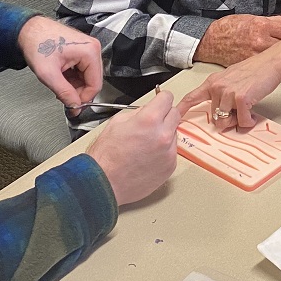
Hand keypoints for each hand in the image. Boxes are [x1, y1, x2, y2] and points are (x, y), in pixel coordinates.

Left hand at [19, 16, 103, 108]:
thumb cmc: (37, 43)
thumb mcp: (49, 73)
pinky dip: (71, 78)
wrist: (28, 30)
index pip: (95, 85)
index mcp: (89, 52)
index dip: (83, 99)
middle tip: (61, 95)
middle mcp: (92, 48)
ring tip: (57, 81)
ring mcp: (88, 49)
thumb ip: (64, 93)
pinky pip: (82, 71)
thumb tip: (75, 106)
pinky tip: (60, 75)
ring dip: (73, 85)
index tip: (72, 106)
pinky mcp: (82, 51)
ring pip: (86, 78)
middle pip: (92, 81)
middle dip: (77, 91)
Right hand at [87, 90, 180, 204]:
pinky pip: (172, 151)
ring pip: (174, 133)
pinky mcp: (170, 166)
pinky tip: (148, 156)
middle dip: (164, 114)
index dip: (160, 98)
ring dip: (164, 134)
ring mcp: (169, 152)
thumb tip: (148, 109)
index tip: (159, 102)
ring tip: (146, 143)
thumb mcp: (116, 122)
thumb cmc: (106, 157)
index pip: (167, 97)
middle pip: (175, 113)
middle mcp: (163, 135)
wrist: (105, 183)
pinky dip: (163, 150)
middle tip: (152, 122)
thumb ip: (138, 112)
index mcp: (149, 120)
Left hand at [178, 52, 280, 129]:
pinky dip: (249, 121)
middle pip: (214, 117)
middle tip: (239, 114)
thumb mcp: (232, 78)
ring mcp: (228, 92)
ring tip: (246, 113)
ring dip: (237, 122)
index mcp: (213, 82)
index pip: (193, 96)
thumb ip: (223, 92)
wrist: (270, 62)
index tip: (176, 115)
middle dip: (227, 120)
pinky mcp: (241, 98)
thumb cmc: (255, 70)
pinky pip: (242, 121)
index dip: (183, 107)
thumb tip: (222, 110)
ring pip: (225, 121)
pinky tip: (253, 114)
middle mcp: (217, 87)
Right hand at [193, 14, 280, 67]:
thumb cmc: (231, 28)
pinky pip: (266, 67)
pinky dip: (268, 65)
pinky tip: (265, 63)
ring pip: (279, 59)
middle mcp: (259, 41)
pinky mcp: (249, 67)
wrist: (211, 40)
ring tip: (274, 54)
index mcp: (262, 26)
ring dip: (279, 57)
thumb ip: (278, 21)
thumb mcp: (255, 18)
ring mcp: (254, 56)